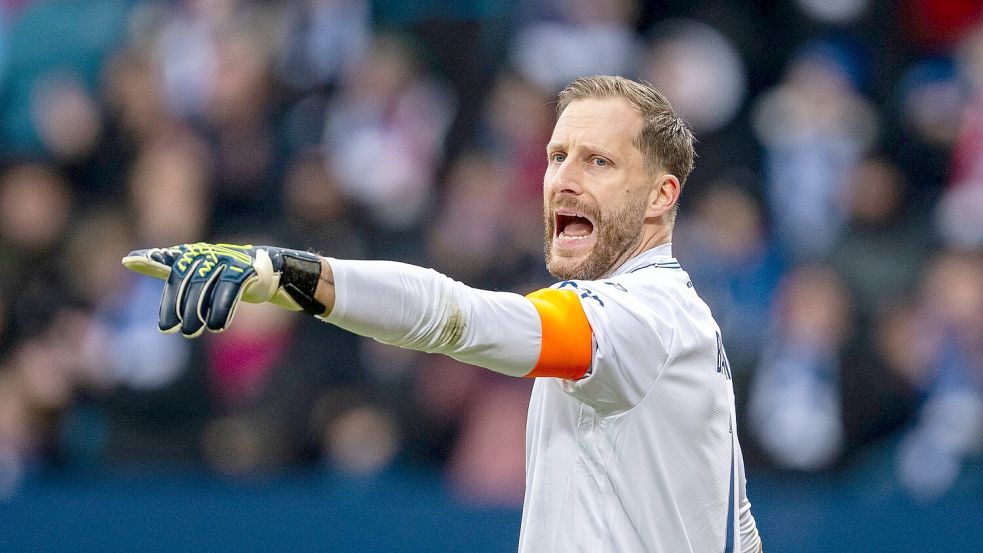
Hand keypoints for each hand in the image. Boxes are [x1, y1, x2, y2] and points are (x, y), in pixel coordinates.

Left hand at [122, 243, 323, 337]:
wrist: (275, 270)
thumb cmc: (231, 274)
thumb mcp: (198, 272)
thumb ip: (165, 265)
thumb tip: (127, 259)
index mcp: (197, 255)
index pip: (173, 264)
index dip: (154, 263)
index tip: (132, 262)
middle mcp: (211, 255)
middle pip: (188, 280)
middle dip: (178, 306)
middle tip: (173, 330)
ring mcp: (230, 262)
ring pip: (207, 288)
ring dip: (197, 312)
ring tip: (191, 332)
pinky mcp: (246, 272)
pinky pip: (230, 292)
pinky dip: (221, 310)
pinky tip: (217, 326)